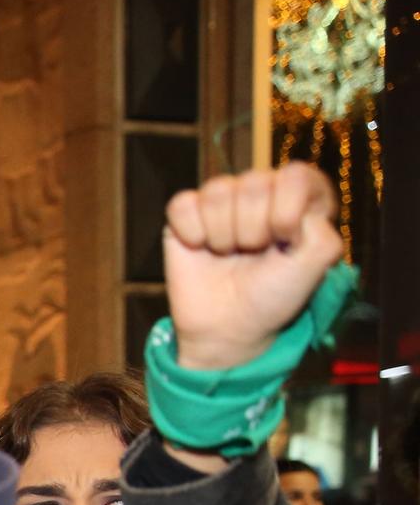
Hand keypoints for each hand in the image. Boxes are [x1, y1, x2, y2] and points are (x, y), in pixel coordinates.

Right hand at [163, 163, 343, 371]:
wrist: (226, 329)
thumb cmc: (272, 297)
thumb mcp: (316, 268)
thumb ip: (322, 232)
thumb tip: (296, 213)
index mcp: (299, 198)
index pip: (295, 175)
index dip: (287, 212)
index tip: (286, 242)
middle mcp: (262, 192)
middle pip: (254, 183)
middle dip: (253, 230)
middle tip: (253, 255)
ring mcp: (222, 201)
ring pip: (218, 190)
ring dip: (223, 234)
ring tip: (229, 255)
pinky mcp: (186, 213)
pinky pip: (183, 204)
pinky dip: (191, 232)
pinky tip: (200, 249)